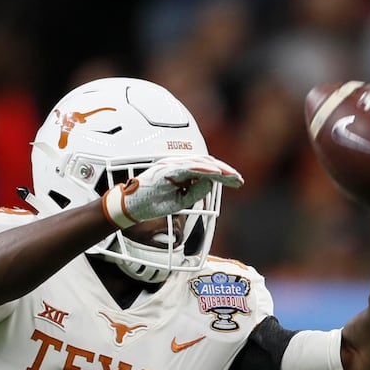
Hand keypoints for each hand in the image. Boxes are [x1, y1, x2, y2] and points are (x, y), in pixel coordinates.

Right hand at [102, 154, 242, 227]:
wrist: (130, 208)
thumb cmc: (152, 203)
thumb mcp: (181, 201)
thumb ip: (195, 191)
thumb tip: (211, 184)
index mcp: (181, 172)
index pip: (206, 170)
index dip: (223, 175)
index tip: (238, 182)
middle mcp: (177, 165)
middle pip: (206, 163)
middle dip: (225, 171)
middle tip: (240, 180)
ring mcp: (170, 165)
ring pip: (199, 162)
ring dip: (217, 168)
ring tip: (232, 175)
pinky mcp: (165, 169)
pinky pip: (187, 166)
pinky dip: (202, 168)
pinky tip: (215, 173)